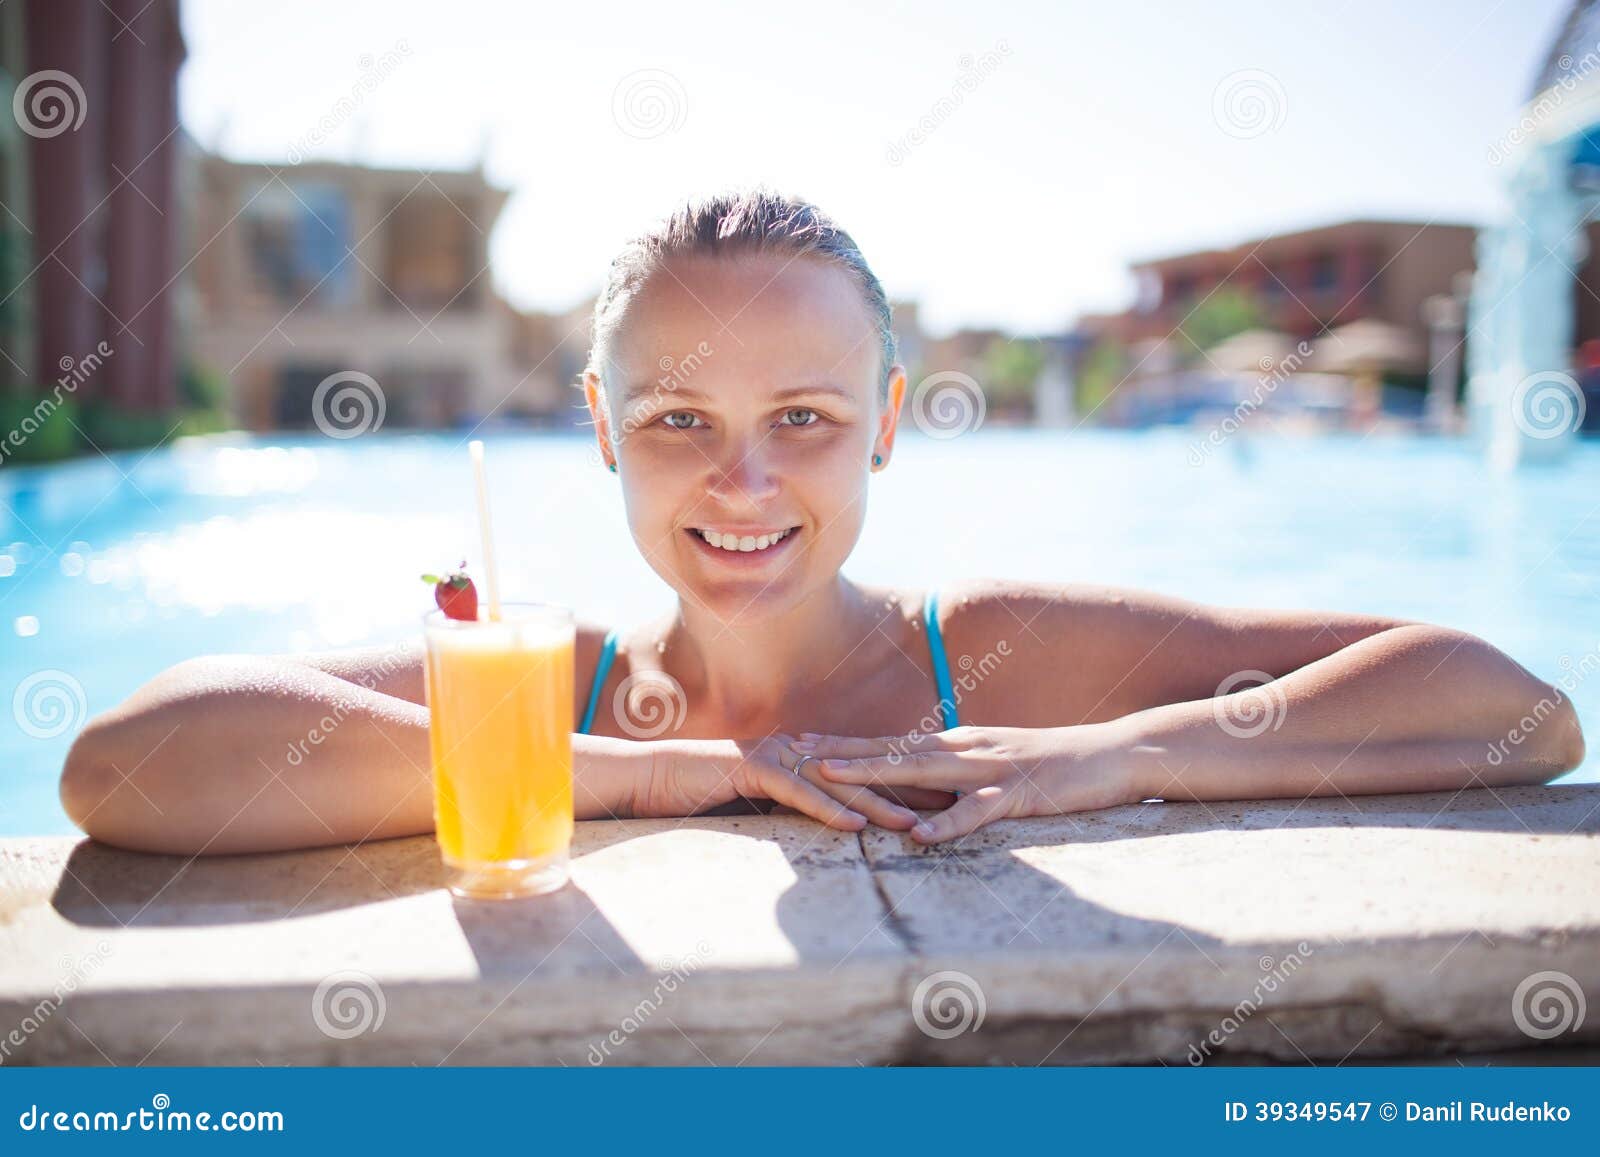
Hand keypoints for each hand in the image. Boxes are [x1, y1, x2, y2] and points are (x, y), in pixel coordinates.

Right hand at [632, 734, 930, 832]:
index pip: (862, 771)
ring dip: (876, 805)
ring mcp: (776, 757)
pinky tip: (854, 827)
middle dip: (906, 789)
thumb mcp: (759, 801)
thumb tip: (830, 822)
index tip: (945, 797)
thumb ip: (794, 806)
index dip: (903, 783)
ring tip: (914, 824)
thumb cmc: (704, 791)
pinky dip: (827, 810)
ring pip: (836, 783)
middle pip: (861, 773)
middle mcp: (796, 750)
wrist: (653, 776)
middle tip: (950, 804)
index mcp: (802, 756)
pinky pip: (797, 793)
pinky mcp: (753, 771)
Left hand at [788, 724, 1141, 843]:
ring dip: (874, 775)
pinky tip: (918, 836)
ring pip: (922, 772)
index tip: (804, 741)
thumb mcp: (999, 767)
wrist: (1113, 755)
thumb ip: (961, 778)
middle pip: (894, 751)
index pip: (894, 741)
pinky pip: (976, 811)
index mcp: (961, 744)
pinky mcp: (1018, 793)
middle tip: (796, 751)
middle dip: (843, 752)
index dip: (848, 743)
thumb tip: (923, 796)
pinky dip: (947, 823)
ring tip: (832, 779)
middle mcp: (967, 748)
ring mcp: (991, 768)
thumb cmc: (1055, 766)